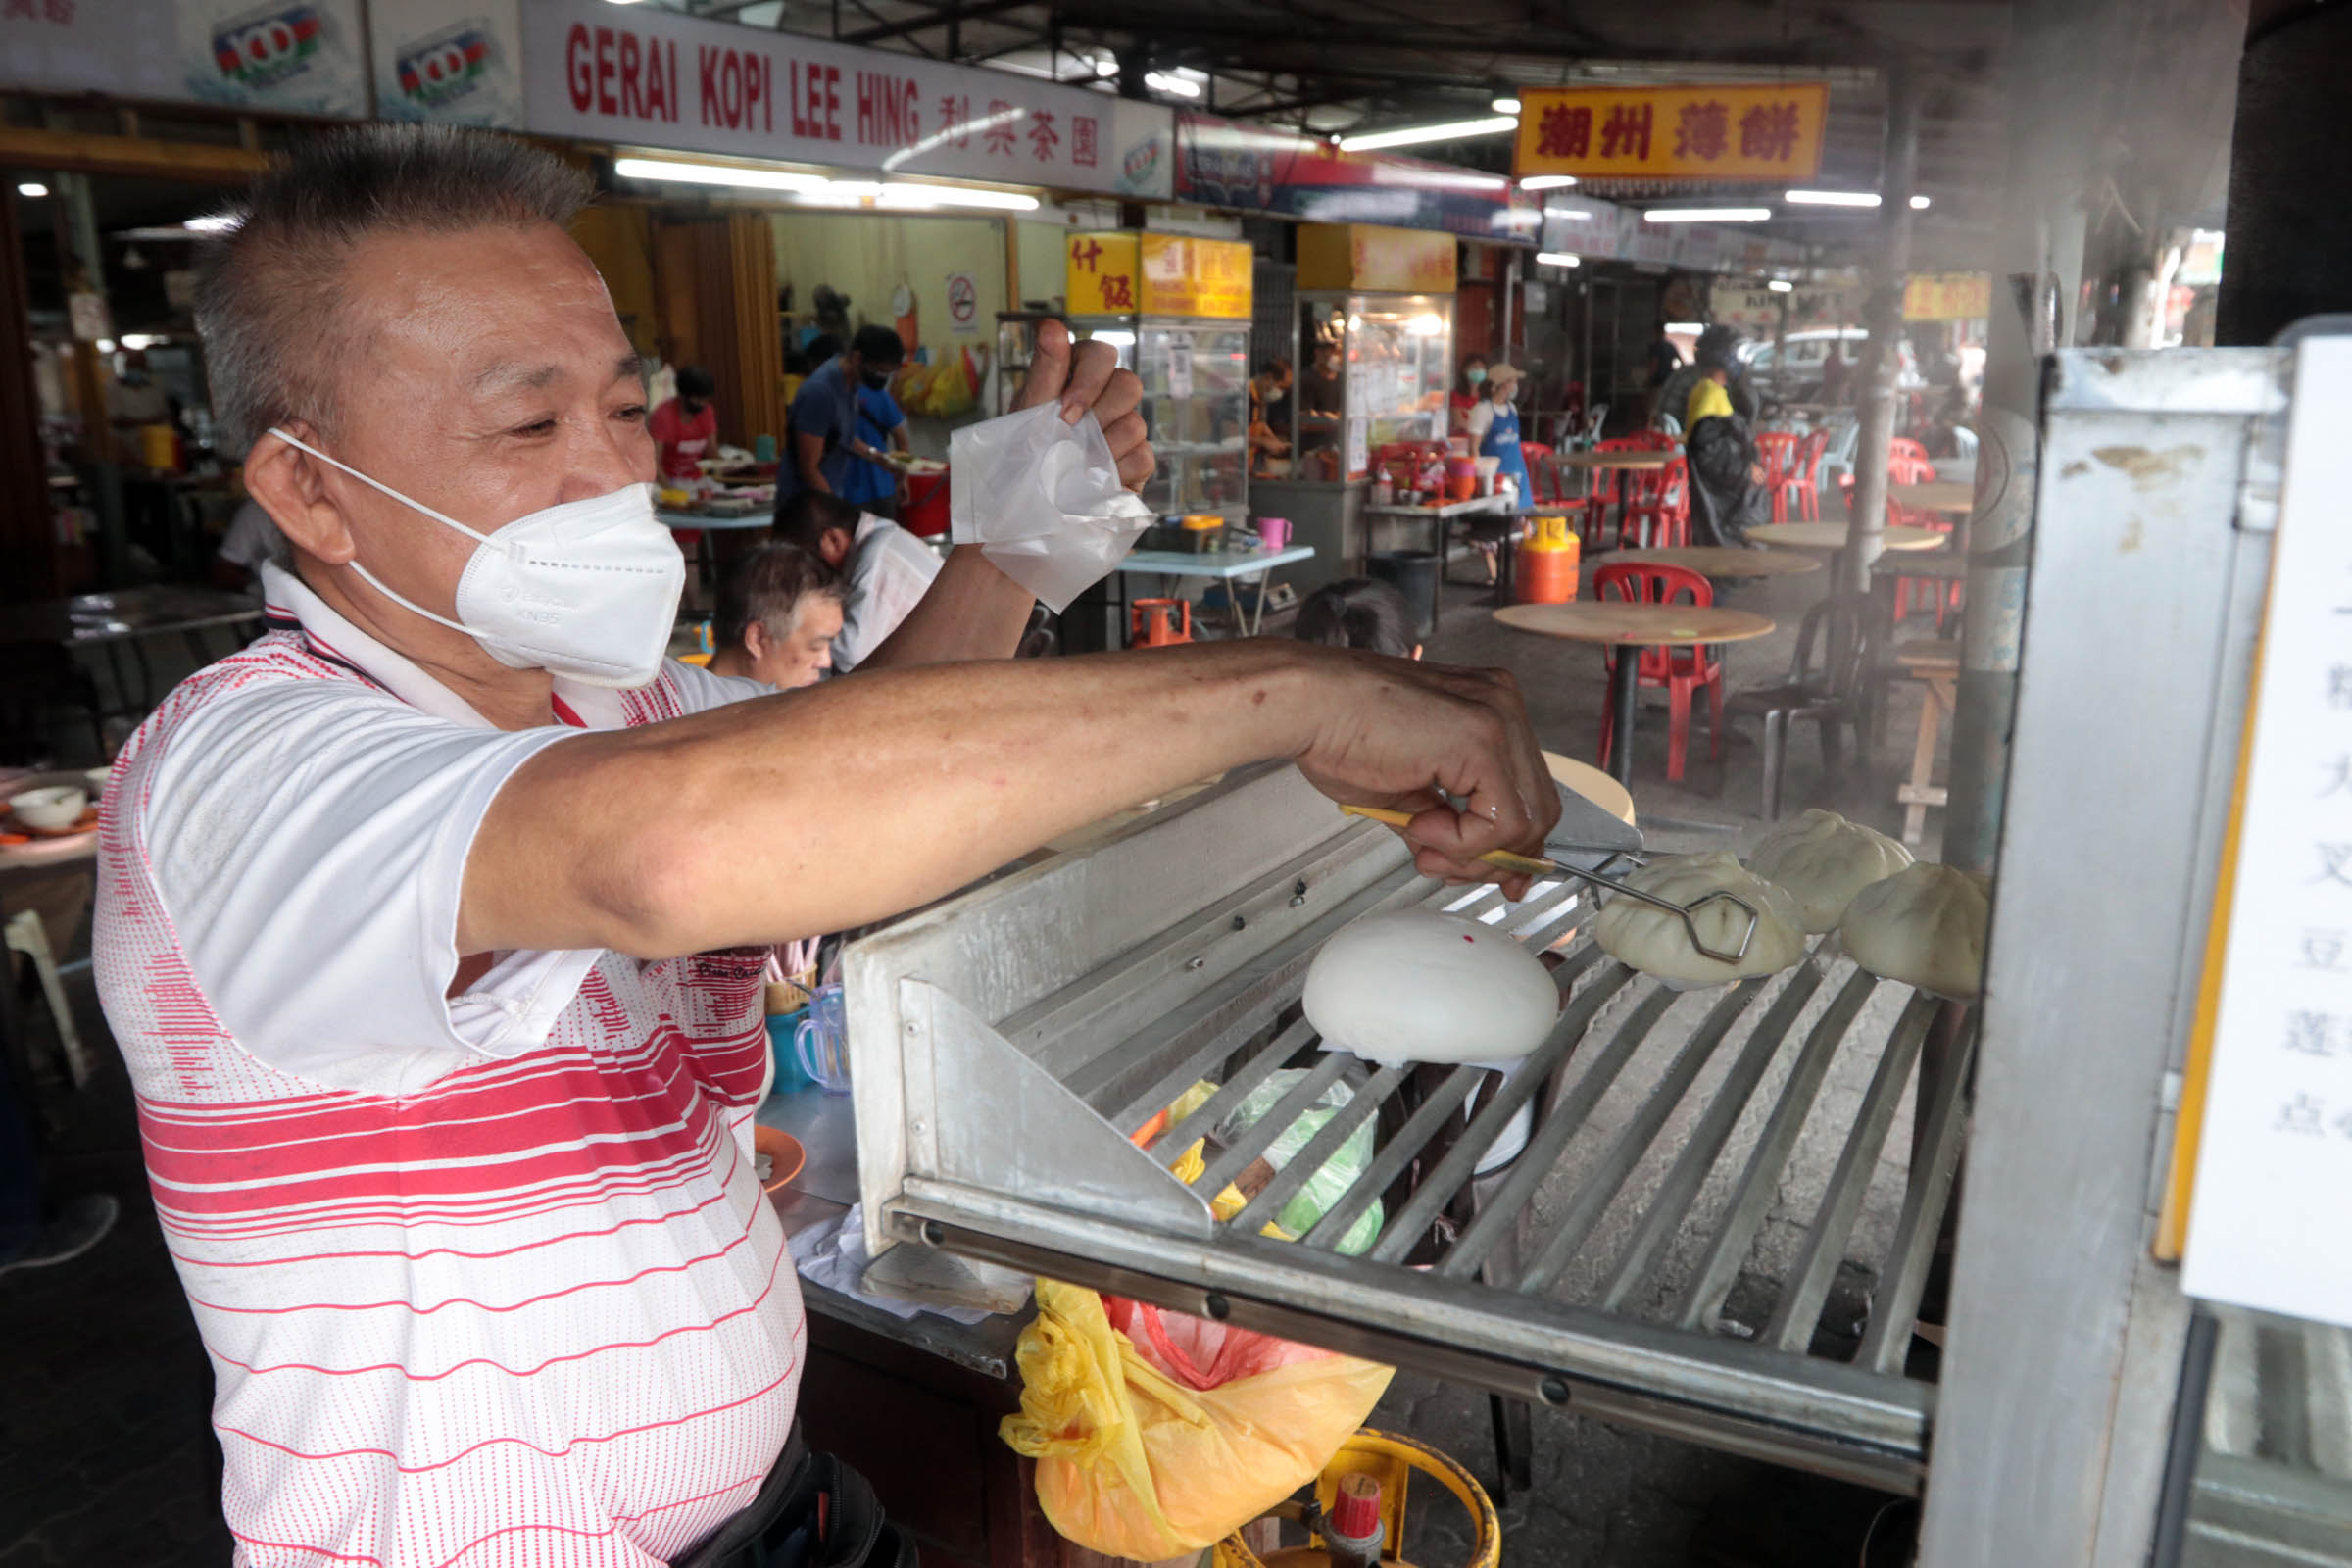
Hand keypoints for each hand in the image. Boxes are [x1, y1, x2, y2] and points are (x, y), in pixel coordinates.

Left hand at [1016, 319, 1152, 491]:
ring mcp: (1124, 429)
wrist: (1030, 504)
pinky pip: (1143, 457)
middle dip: (1100, 413)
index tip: (1066, 413)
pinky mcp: (1137, 461)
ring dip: (1102, 447)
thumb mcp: (1029, 410)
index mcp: (1079, 376)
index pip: (1102, 354)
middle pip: (1129, 384)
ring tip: (1076, 463)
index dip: (1090, 381)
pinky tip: (1094, 481)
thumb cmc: (1025, 451)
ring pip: (1136, 423)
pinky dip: (1115, 472)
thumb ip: (1045, 369)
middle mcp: (1106, 398)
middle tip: (1073, 436)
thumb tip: (1051, 326)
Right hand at [1287, 648, 1559, 895]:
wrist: (1307, 704)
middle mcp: (1501, 705)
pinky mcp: (1481, 738)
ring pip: (1526, 820)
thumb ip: (1445, 822)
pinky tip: (1421, 828)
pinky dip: (1463, 842)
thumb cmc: (1338, 732)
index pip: (1529, 790)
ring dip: (1472, 853)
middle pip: (1540, 809)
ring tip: (1424, 846)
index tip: (1499, 875)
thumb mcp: (1405, 791)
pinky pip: (1501, 820)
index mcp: (1488, 709)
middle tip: (1448, 867)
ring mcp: (1497, 717)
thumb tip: (1466, 861)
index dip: (1516, 844)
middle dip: (1497, 857)